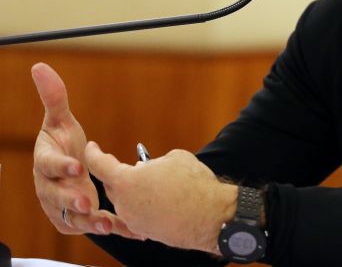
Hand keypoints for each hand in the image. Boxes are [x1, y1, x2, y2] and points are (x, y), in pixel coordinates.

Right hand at [31, 63, 136, 237]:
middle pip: (56, 196)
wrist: (67, 171)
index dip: (61, 166)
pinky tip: (123, 228)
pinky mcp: (74, 220)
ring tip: (109, 223)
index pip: (48, 165)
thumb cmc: (62, 143)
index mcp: (45, 162)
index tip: (77, 166)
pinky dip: (104, 227)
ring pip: (72, 217)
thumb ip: (53, 97)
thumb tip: (40, 67)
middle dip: (71, 200)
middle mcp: (49, 187)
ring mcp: (60, 206)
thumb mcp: (60, 121)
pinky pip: (88, 226)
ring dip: (90, 221)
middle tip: (87, 201)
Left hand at [84, 142, 237, 252]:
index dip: (94, 154)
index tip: (92, 147)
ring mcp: (134, 222)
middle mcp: (124, 204)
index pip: (99, 165)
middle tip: (140, 169)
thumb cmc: (193, 183)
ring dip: (138, 194)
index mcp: (126, 181)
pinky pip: (140, 217)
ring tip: (160, 186)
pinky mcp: (147, 233)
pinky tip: (166, 202)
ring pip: (128, 203)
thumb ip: (155, 163)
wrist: (210, 215)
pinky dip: (148, 208)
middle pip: (113, 187)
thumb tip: (150, 169)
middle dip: (123, 177)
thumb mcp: (175, 158)